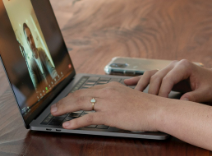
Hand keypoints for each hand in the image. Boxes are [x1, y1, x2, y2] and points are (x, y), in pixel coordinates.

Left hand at [50, 82, 165, 131]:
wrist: (156, 110)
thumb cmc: (146, 106)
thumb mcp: (128, 97)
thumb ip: (115, 99)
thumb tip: (106, 106)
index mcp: (111, 86)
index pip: (87, 90)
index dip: (73, 95)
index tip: (65, 99)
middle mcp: (107, 92)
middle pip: (79, 95)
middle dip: (64, 101)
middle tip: (54, 106)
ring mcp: (107, 103)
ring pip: (80, 104)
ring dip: (65, 108)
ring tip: (55, 113)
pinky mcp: (109, 114)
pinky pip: (87, 118)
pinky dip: (75, 121)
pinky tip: (67, 124)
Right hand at [124, 59, 211, 102]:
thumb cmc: (211, 85)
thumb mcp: (206, 92)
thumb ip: (195, 97)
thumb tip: (183, 102)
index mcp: (184, 66)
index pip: (168, 78)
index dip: (162, 91)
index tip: (160, 104)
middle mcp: (174, 64)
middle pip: (157, 76)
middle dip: (152, 91)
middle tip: (148, 105)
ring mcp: (169, 67)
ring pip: (151, 75)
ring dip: (142, 85)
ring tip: (133, 95)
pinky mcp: (166, 73)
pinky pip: (150, 75)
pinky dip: (139, 79)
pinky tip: (128, 83)